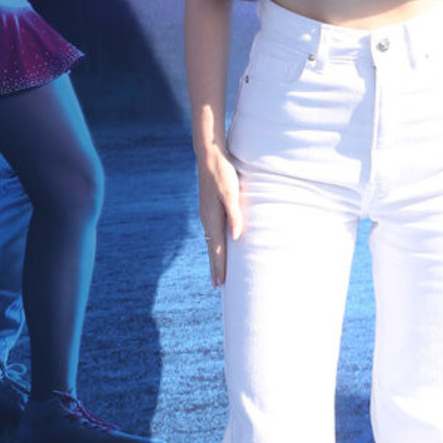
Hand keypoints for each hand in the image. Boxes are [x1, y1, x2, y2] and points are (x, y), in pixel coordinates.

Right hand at [196, 146, 242, 286]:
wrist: (209, 156)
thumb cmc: (223, 173)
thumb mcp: (231, 192)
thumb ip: (234, 215)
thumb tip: (236, 237)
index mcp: (212, 218)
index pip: (217, 249)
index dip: (220, 267)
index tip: (220, 284)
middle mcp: (207, 219)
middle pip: (212, 249)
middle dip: (216, 267)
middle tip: (217, 286)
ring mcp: (206, 214)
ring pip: (211, 241)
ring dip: (214, 257)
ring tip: (218, 271)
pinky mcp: (209, 208)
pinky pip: (211, 233)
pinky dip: (214, 245)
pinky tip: (217, 245)